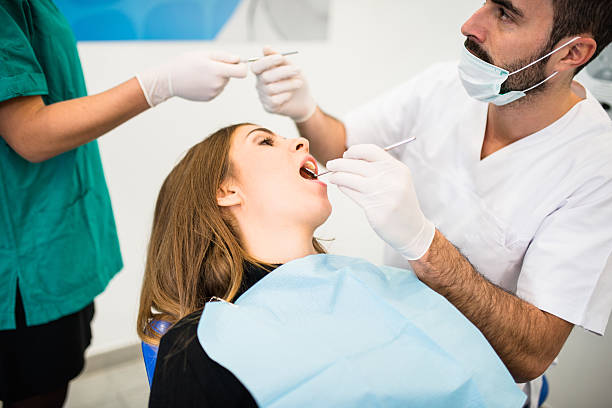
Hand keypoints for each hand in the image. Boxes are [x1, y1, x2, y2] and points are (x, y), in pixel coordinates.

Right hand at [136, 51, 247, 106]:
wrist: (169, 80)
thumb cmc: (185, 63)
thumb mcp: (204, 54)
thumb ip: (224, 57)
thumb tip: (239, 59)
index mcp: (217, 71)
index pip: (242, 72)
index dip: (242, 67)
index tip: (238, 64)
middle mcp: (218, 84)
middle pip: (231, 76)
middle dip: (225, 70)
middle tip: (208, 66)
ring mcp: (214, 93)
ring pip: (223, 83)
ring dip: (217, 77)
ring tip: (201, 74)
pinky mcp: (210, 98)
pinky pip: (217, 89)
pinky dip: (212, 84)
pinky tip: (199, 81)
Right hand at [251, 46, 316, 122]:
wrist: (304, 99)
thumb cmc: (295, 80)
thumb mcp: (290, 66)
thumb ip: (279, 58)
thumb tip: (265, 48)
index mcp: (262, 72)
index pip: (257, 66)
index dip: (267, 61)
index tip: (280, 58)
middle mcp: (260, 84)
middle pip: (266, 76)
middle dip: (283, 72)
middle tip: (298, 69)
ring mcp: (263, 96)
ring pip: (272, 88)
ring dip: (288, 84)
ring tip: (299, 83)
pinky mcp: (269, 107)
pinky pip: (274, 100)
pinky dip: (285, 96)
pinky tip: (290, 95)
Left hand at [326, 144, 434, 259]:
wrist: (412, 229)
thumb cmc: (400, 203)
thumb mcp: (398, 180)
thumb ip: (380, 168)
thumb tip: (352, 158)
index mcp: (397, 169)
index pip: (371, 151)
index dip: (355, 151)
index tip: (346, 155)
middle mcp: (390, 179)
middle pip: (357, 164)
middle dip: (339, 163)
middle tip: (331, 164)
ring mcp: (382, 194)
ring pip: (350, 179)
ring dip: (337, 176)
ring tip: (332, 176)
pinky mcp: (373, 208)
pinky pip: (351, 193)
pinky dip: (343, 188)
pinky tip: (340, 186)